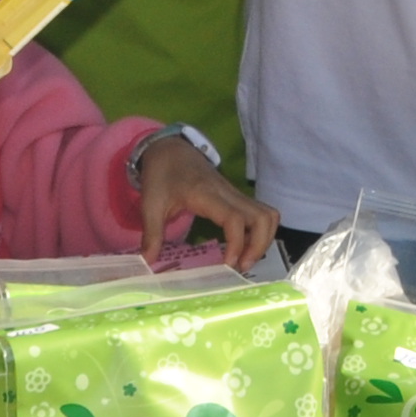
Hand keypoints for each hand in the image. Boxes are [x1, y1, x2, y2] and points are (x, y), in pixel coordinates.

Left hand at [129, 129, 279, 270]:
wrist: (170, 149)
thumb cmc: (161, 175)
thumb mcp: (151, 204)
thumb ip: (152, 234)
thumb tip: (148, 262)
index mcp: (206, 194)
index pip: (234, 218)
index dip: (237, 243)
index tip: (228, 264)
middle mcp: (228, 193)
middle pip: (262, 217)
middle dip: (259, 245)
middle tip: (242, 266)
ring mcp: (235, 194)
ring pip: (267, 214)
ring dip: (263, 239)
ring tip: (245, 259)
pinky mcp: (237, 197)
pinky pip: (259, 214)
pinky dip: (259, 232)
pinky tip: (243, 247)